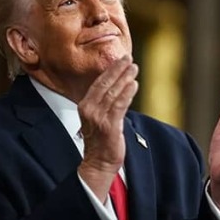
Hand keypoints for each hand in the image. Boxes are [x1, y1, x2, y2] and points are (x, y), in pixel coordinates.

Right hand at [77, 56, 138, 200]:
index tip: (121, 59)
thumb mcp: (100, 117)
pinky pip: (119, 106)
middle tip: (128, 57)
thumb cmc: (102, 140)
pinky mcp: (109, 126)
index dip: (110, 70)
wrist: (98, 162)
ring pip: (113, 93)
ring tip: (134, 67)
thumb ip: (107, 102)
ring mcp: (98, 118)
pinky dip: (127, 94)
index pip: (98, 83)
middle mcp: (89, 110)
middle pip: (105, 85)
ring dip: (124, 78)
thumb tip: (119, 85)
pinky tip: (133, 84)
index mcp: (85, 106)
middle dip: (117, 70)